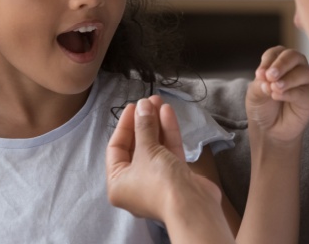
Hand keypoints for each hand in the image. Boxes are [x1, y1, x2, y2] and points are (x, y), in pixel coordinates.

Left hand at [106, 96, 221, 221]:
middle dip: (143, 122)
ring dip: (156, 125)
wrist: (192, 206)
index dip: (124, 125)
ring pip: (154, 148)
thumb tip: (142, 105)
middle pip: (136, 147)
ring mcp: (157, 181)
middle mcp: (135, 183)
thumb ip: (143, 126)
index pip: (116, 148)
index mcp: (118, 183)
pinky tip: (168, 113)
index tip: (133, 106)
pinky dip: (168, 134)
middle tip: (149, 101)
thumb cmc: (159, 182)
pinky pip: (168, 152)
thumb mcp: (147, 150)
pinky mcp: (176, 177)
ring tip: (159, 102)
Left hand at [247, 46, 308, 146]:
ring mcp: (304, 81)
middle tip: (269, 76)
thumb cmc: (262, 106)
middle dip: (280, 65)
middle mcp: (295, 67)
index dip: (268, 61)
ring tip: (273, 88)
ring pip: (302, 72)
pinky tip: (277, 96)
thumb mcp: (255, 92)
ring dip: (286, 79)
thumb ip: (261, 82)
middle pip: (293, 56)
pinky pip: (303, 91)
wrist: (268, 129)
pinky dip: (289, 93)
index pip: (276, 53)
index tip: (259, 74)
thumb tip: (269, 78)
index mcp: (279, 62)